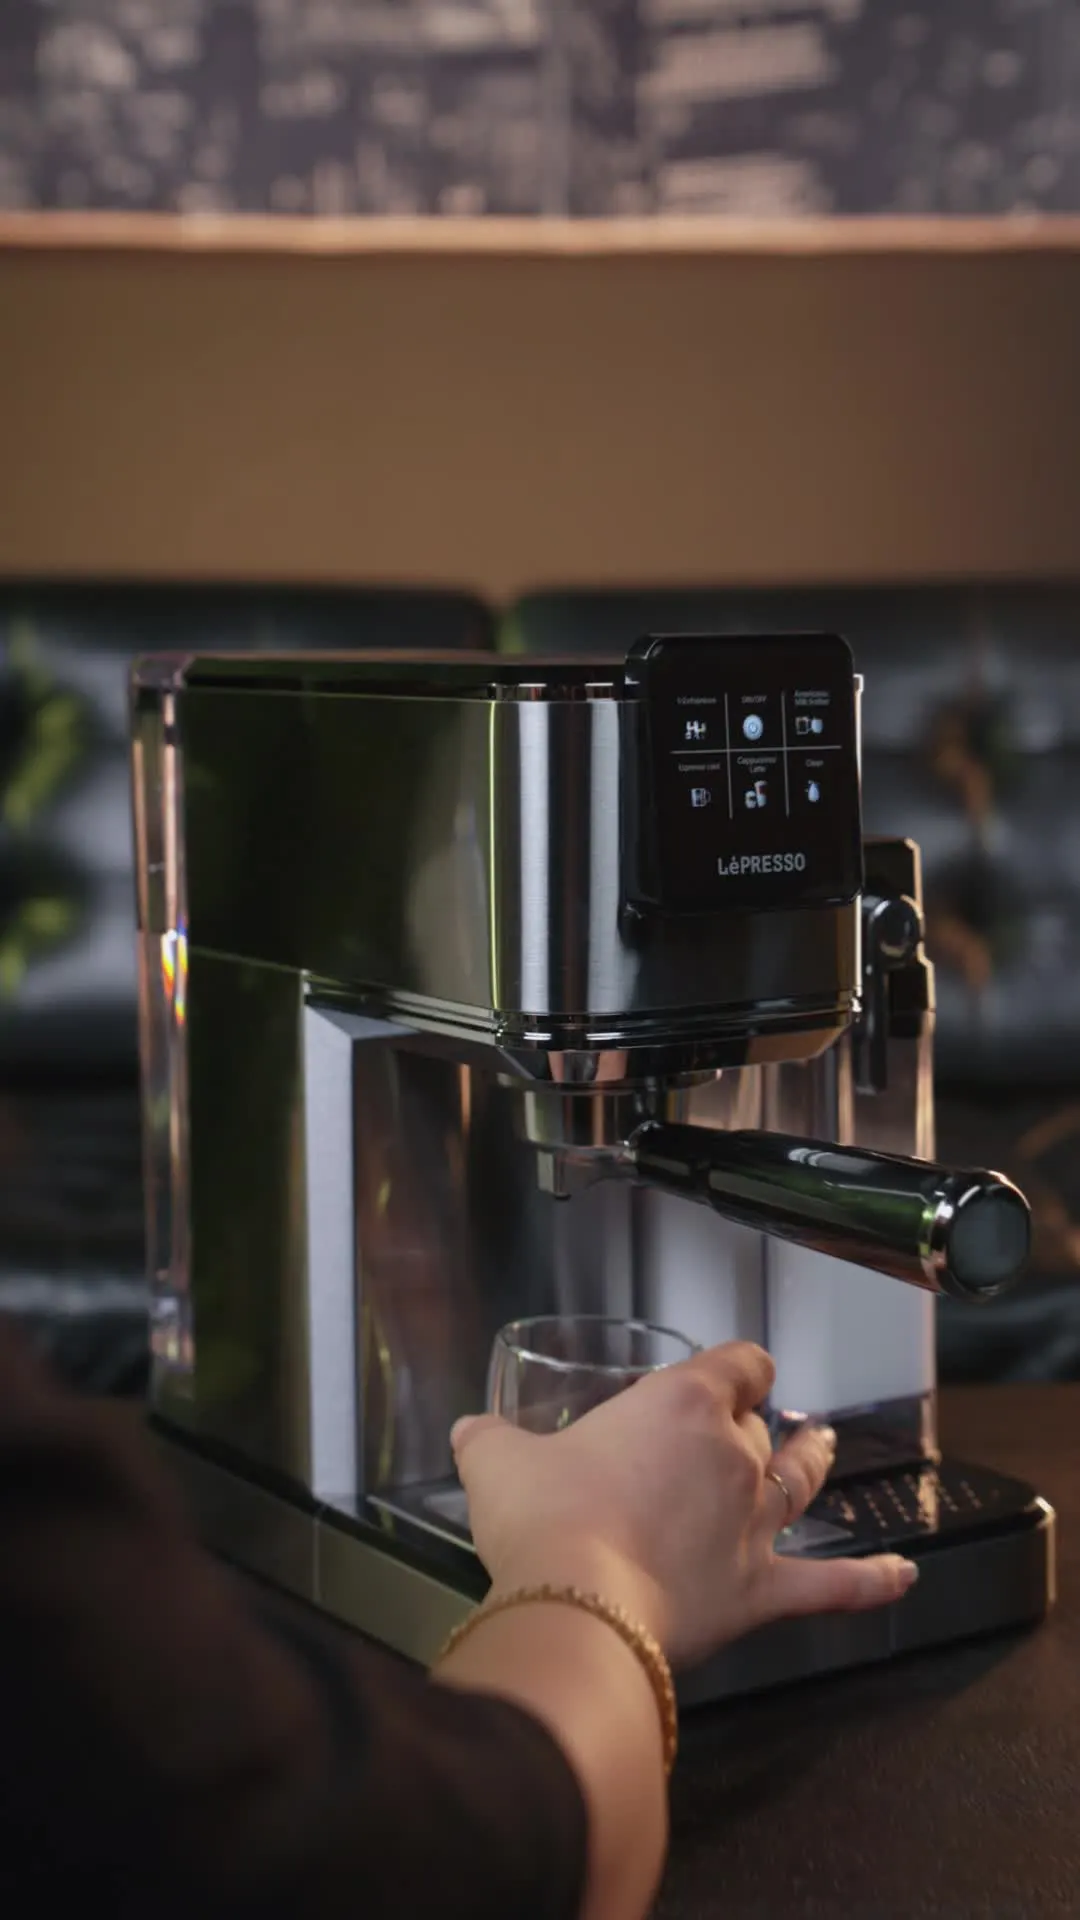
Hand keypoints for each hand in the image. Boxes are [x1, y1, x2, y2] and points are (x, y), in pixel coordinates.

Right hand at [452, 1341, 916, 1671]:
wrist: (574, 1605)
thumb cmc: (543, 1520)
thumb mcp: (499, 1463)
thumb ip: (490, 1442)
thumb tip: (471, 1434)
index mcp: (681, 1406)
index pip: (738, 1364)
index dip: (738, 1367)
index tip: (729, 1374)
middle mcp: (733, 1457)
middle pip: (763, 1427)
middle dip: (754, 1424)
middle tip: (740, 1430)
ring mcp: (756, 1526)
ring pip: (800, 1484)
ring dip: (812, 1464)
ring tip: (821, 1447)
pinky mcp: (762, 1593)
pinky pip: (831, 1587)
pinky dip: (872, 1584)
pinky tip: (903, 1577)